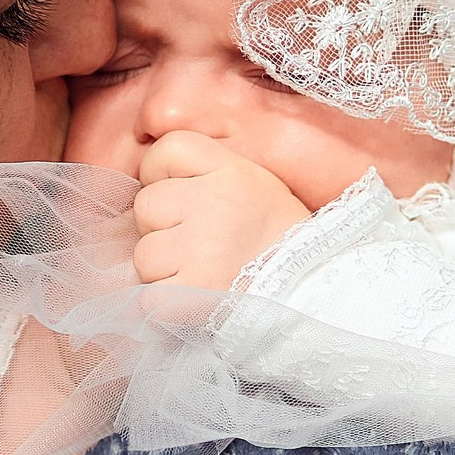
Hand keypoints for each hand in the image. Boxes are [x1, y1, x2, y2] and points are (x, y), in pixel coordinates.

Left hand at [132, 130, 309, 290]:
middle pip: (146, 205)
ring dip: (164, 270)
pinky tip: (195, 299)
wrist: (309, 294)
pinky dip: (166, 304)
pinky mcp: (191, 295)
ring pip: (144, 254)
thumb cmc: (277, 238)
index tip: (182, 196)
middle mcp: (214, 204)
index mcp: (232, 172)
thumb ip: (205, 170)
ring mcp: (201, 250)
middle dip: (162, 227)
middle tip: (199, 243)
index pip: (167, 149)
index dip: (161, 172)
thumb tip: (148, 173)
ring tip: (202, 272)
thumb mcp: (254, 183)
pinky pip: (150, 297)